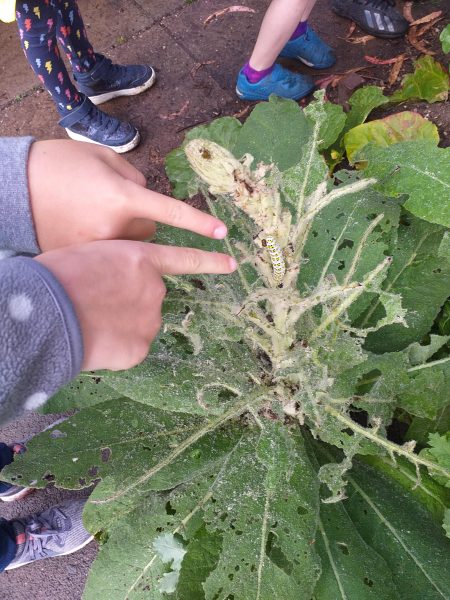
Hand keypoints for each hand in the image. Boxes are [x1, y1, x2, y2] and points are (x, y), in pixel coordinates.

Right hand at [28, 140, 228, 250]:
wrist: (12, 188)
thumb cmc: (58, 164)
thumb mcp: (101, 158)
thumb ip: (135, 179)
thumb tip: (148, 200)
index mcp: (121, 196)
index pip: (169, 211)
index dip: (198, 223)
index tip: (223, 235)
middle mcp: (114, 228)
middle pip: (149, 233)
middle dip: (140, 220)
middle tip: (112, 205)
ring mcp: (98, 249)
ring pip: (129, 247)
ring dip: (122, 236)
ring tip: (92, 216)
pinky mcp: (83, 262)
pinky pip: (108, 258)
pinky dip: (104, 247)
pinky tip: (83, 232)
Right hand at [35, 240, 235, 370]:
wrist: (47, 311)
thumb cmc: (58, 277)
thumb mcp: (91, 255)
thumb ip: (117, 268)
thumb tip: (117, 287)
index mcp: (142, 259)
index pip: (185, 259)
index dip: (210, 261)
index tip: (233, 264)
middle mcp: (155, 288)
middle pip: (150, 297)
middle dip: (129, 302)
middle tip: (97, 305)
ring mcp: (151, 319)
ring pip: (140, 323)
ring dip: (122, 325)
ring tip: (92, 323)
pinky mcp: (141, 348)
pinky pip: (131, 348)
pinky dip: (116, 348)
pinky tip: (96, 342)